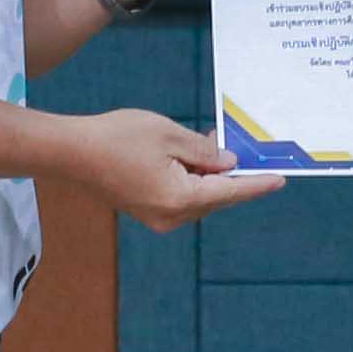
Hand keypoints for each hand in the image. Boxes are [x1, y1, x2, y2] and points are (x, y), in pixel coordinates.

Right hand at [64, 105, 286, 230]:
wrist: (71, 152)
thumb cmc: (118, 137)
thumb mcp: (169, 134)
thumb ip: (204, 151)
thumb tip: (227, 164)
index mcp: (181, 198)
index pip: (231, 191)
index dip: (257, 184)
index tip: (280, 180)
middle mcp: (172, 216)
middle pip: (216, 196)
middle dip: (230, 174)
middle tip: (239, 147)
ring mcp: (157, 217)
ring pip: (198, 197)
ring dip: (208, 174)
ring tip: (210, 142)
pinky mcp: (146, 210)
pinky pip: (180, 197)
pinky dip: (191, 179)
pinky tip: (190, 156)